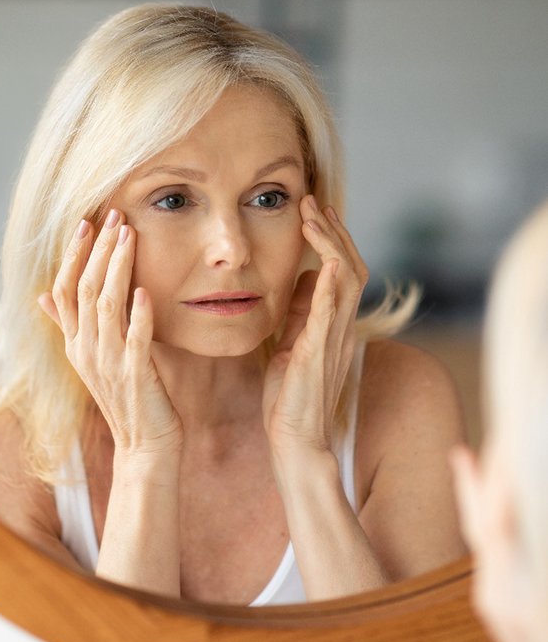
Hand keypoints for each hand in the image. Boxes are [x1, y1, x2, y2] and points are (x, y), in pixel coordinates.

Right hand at [38, 209, 182, 456]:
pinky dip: (140, 314)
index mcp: (75, 343)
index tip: (87, 223)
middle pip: (84, 290)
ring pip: (106, 306)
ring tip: (129, 236)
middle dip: (98, 250)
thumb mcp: (91, 359)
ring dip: (118, 268)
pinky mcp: (135, 376)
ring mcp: (108, 363)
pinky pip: (136, 340)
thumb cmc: (123, 396)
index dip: (73, 255)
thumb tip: (43, 295)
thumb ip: (69, 326)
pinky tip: (145, 291)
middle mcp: (85, 350)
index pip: (64, 290)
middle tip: (114, 216)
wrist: (142, 445)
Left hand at [262, 197, 368, 458]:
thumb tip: (305, 277)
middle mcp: (340, 328)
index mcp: (333, 325)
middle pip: (350, 267)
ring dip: (330, 247)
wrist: (295, 439)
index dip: (331, 239)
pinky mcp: (316, 355)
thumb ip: (302, 313)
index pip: (341, 271)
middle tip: (313, 202)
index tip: (313, 212)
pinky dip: (329, 288)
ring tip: (314, 218)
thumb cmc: (292, 396)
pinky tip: (324, 263)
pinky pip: (329, 316)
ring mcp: (332, 340)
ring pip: (346, 282)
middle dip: (332, 232)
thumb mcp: (293, 343)